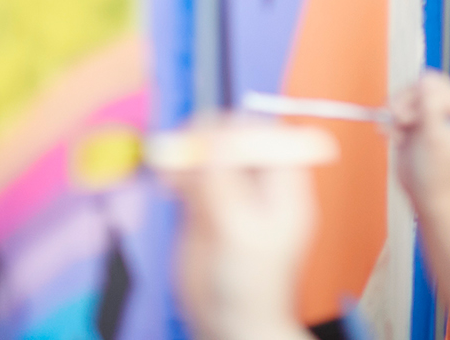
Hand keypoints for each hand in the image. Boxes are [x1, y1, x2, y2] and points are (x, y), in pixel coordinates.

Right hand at [163, 119, 317, 339]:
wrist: (230, 323)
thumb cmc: (251, 285)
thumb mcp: (240, 234)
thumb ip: (225, 186)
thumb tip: (215, 140)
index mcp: (284, 183)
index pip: (266, 135)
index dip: (238, 129)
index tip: (209, 135)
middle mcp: (258, 182)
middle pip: (234, 138)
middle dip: (207, 137)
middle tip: (181, 148)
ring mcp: (229, 192)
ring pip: (207, 154)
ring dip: (187, 153)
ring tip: (169, 169)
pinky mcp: (202, 207)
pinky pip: (188, 176)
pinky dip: (175, 172)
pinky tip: (165, 182)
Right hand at [390, 71, 449, 218]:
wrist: (425, 196)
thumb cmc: (434, 173)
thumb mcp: (433, 139)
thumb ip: (430, 108)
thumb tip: (427, 78)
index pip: (439, 87)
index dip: (418, 102)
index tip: (406, 122)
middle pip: (425, 85)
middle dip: (405, 104)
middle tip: (395, 122)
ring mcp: (443, 110)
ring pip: (411, 93)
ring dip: (396, 113)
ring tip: (393, 133)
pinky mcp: (426, 116)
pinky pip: (403, 105)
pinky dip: (394, 120)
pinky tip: (394, 137)